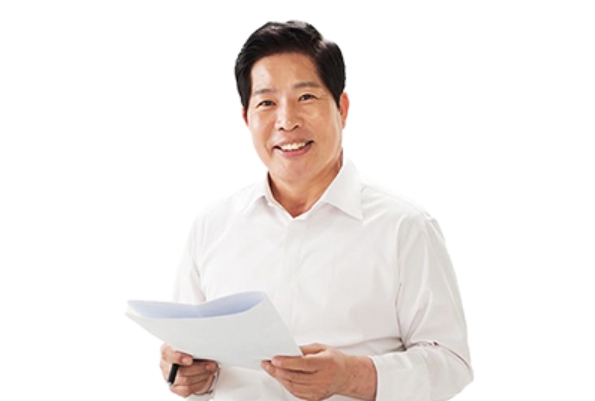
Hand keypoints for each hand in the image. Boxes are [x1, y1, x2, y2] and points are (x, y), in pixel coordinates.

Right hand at [160, 343, 218, 397]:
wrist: (192, 362)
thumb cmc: (190, 351)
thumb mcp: (191, 344)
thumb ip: (193, 345)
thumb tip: (204, 347)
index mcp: (167, 351)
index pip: (168, 354)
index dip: (179, 358)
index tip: (190, 360)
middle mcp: (166, 365)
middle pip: (180, 371)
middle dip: (199, 368)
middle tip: (211, 365)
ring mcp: (170, 378)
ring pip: (186, 381)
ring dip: (203, 375)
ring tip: (211, 370)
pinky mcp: (175, 388)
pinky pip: (187, 389)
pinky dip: (200, 383)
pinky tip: (205, 377)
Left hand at [261, 343, 376, 400]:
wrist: (346, 375)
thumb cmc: (333, 359)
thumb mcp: (321, 348)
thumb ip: (304, 349)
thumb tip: (287, 350)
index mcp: (326, 363)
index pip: (303, 364)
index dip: (287, 362)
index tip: (274, 359)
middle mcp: (323, 378)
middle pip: (296, 376)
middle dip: (278, 370)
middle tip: (267, 364)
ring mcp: (319, 390)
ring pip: (294, 386)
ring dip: (280, 378)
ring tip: (271, 370)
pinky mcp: (315, 398)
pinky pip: (297, 393)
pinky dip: (286, 385)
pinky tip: (281, 378)